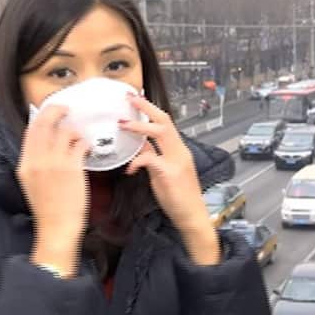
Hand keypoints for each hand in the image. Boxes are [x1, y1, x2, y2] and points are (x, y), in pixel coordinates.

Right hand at [16, 105, 87, 275]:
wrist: (56, 227)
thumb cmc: (48, 209)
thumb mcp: (31, 184)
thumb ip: (35, 164)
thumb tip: (45, 146)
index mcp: (24, 164)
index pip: (30, 131)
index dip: (41, 117)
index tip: (50, 113)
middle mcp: (36, 160)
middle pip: (44, 123)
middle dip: (55, 110)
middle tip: (66, 108)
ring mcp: (54, 163)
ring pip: (64, 132)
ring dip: (75, 132)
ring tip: (80, 139)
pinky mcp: (71, 168)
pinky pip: (80, 144)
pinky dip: (85, 144)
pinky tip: (88, 150)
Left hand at [120, 95, 219, 264]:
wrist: (192, 217)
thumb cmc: (179, 197)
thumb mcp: (164, 173)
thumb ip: (154, 157)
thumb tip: (140, 146)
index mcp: (179, 150)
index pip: (166, 123)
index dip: (151, 109)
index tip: (137, 98)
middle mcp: (180, 151)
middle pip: (164, 121)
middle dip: (146, 107)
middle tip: (129, 97)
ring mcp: (176, 161)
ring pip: (160, 133)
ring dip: (140, 126)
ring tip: (122, 123)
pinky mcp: (169, 173)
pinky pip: (150, 159)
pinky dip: (137, 161)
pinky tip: (129, 169)